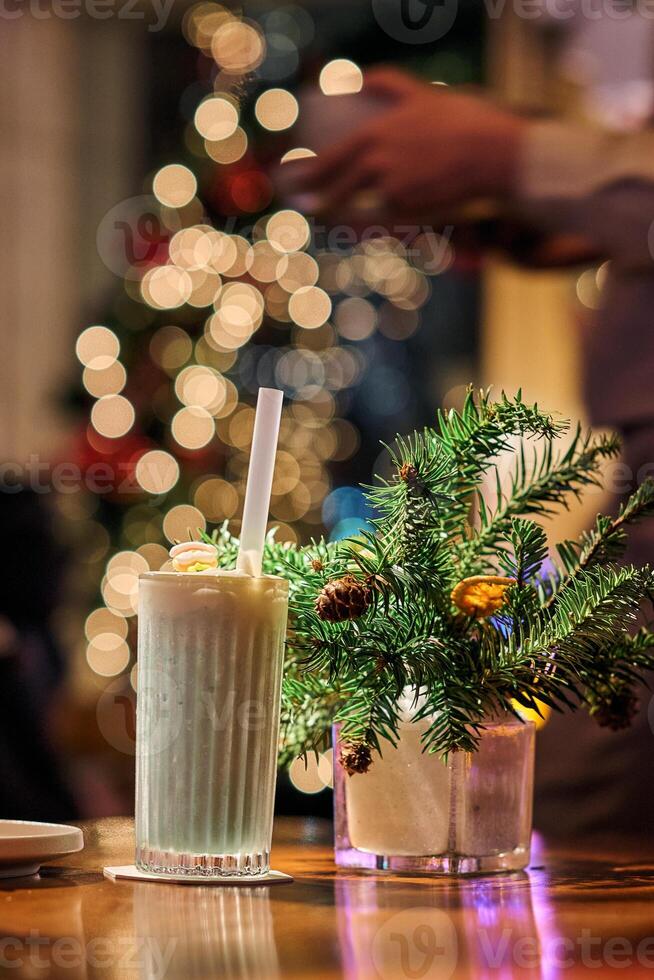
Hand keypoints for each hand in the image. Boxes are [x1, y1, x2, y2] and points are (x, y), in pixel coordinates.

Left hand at [295, 68, 526, 223]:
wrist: (492, 154)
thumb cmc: (463, 121)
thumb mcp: (422, 94)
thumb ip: (390, 83)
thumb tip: (360, 76)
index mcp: (376, 135)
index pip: (333, 158)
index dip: (312, 172)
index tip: (297, 179)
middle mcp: (378, 164)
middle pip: (339, 188)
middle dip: (318, 199)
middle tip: (302, 208)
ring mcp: (391, 190)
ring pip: (364, 206)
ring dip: (346, 214)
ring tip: (332, 219)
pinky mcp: (409, 212)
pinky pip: (392, 218)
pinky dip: (385, 220)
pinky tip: (381, 222)